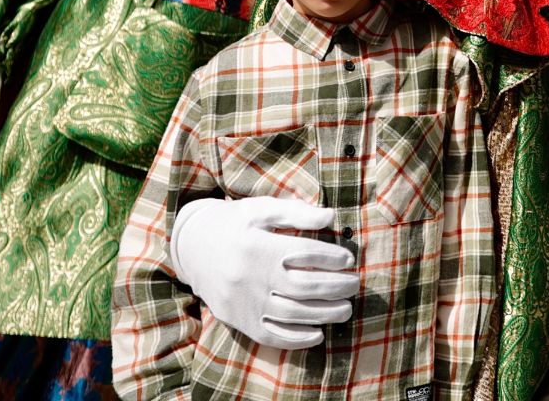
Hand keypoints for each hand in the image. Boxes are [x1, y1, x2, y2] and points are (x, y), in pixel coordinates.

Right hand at [171, 195, 359, 348]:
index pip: (305, 254)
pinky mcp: (239, 321)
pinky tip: (318, 333)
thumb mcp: (261, 209)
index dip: (331, 257)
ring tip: (346, 309)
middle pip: (303, 287)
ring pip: (292, 314)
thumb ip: (296, 212)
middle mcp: (250, 277)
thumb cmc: (235, 224)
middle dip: (336, 287)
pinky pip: (271, 336)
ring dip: (324, 314)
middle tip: (355, 285)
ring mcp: (244, 303)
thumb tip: (331, 217)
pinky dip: (297, 339)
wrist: (192, 248)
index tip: (349, 259)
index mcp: (257, 246)